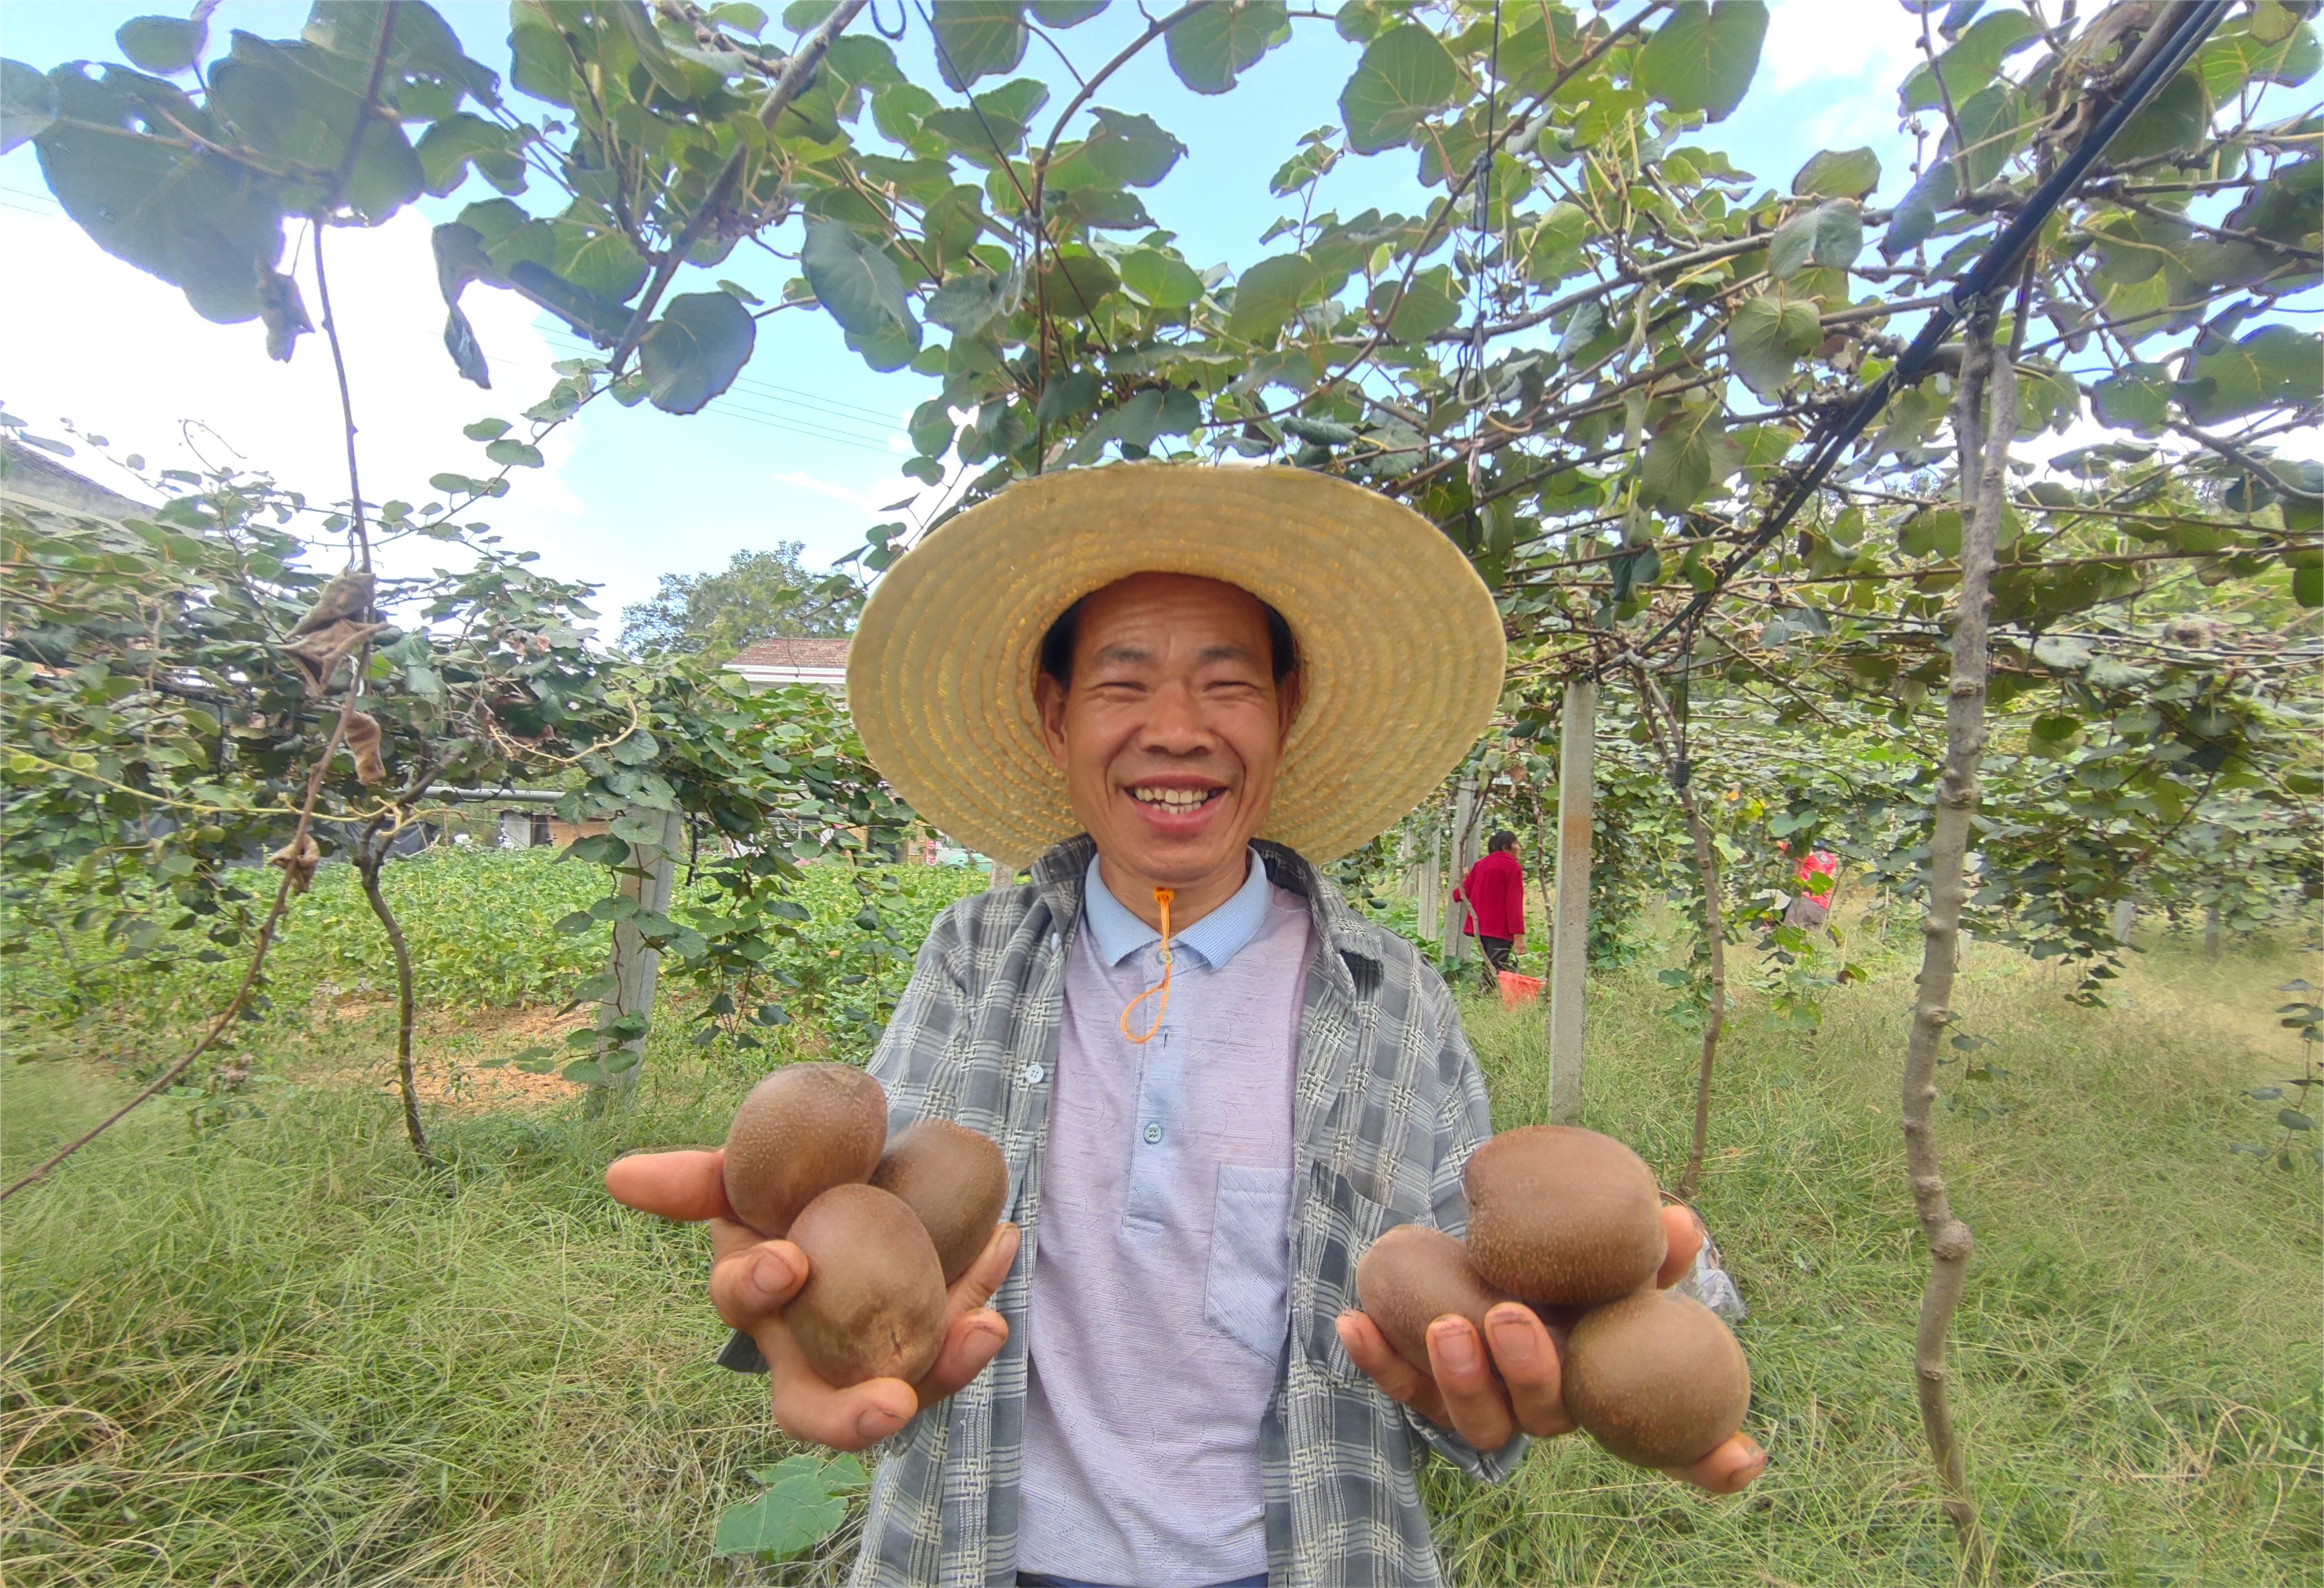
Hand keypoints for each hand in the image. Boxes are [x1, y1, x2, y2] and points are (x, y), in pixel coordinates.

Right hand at [606, 1148, 1018, 1451]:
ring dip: (944, 1369)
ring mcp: (867, 1353)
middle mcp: (804, 1344)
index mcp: (755, 1295)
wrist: (857, 1173)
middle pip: (811, 1408)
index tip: (790, 1261)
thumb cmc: (784, 1184)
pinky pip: (953, 1340)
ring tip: (984, 1329)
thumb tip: (615, 1175)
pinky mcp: (926, 1343)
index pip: (741, 1307)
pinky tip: (1002, 1253)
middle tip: (891, 1406)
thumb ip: (693, 1179)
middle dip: (849, 1418)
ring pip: (899, 1389)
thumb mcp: (745, 1174)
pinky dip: (980, 1306)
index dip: (758, 1289)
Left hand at [1336, 1203, 1766, 1493]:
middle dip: (1527, 1374)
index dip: (1707, 1456)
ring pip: (1472, 1418)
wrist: (1483, 1265)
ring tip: (1448, 1325)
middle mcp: (1547, 1412)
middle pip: (1542, 1418)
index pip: (1668, 1441)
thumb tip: (1678, 1221)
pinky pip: (1400, 1386)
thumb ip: (1642, 1251)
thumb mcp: (1604, 1258)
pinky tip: (1354, 1319)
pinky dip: (1376, 1359)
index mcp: (1604, 1389)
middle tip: (1511, 1317)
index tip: (1741, 1455)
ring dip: (1453, 1376)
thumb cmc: (1561, 1273)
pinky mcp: (1425, 1387)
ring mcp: (1485, 1404)